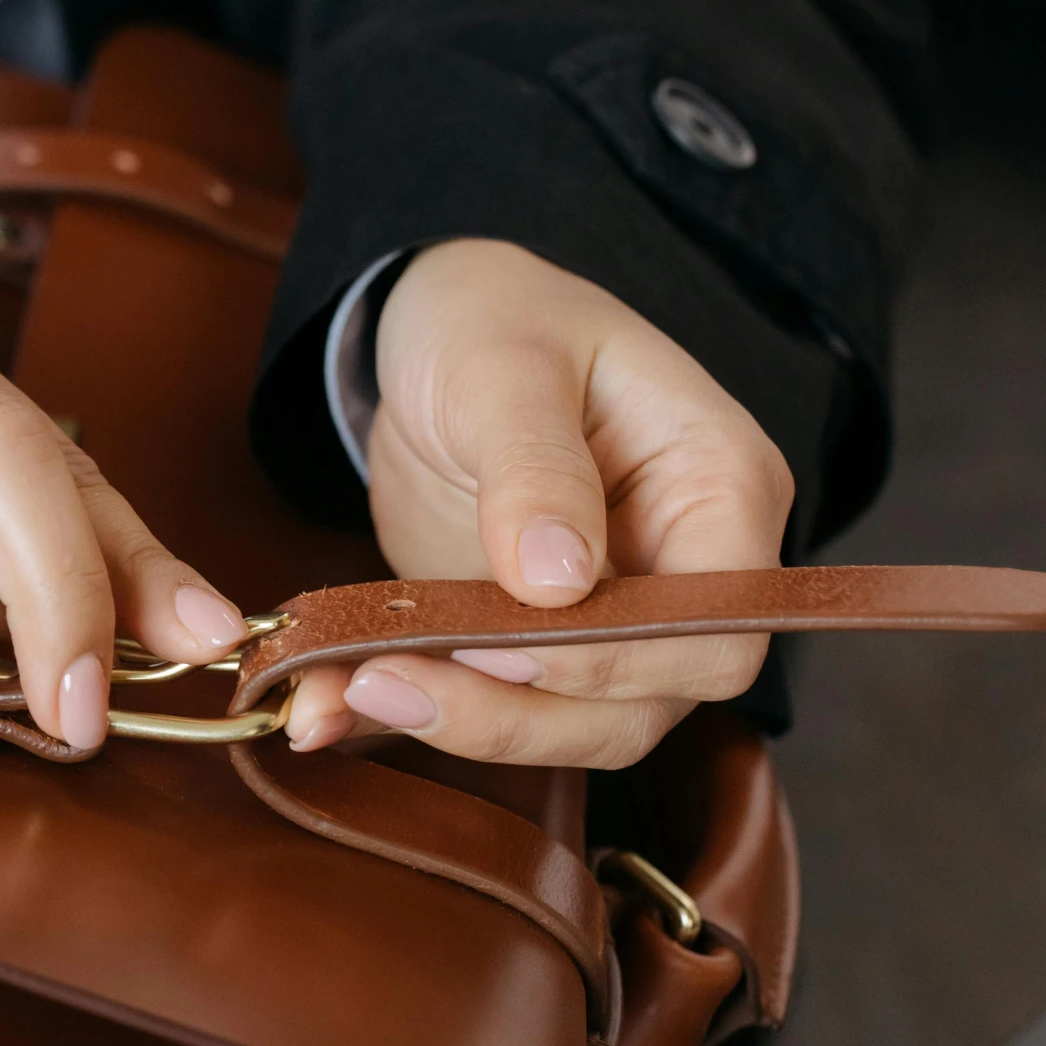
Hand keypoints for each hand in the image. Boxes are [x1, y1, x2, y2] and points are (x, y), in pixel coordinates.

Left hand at [284, 239, 792, 768]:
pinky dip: (407, 720)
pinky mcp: (528, 645)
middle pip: (642, 704)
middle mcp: (681, 573)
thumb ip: (535, 466)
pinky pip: (486, 707)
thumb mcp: (506, 365)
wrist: (437, 334)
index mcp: (719, 491)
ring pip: (568, 727)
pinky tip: (326, 709)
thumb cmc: (498, 318)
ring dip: (459, 727)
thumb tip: (557, 582)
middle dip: (517, 710)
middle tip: (388, 677)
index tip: (500, 638)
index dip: (619, 660)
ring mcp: (608, 620)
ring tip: (347, 690)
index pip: (717, 629)